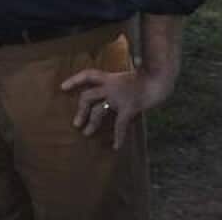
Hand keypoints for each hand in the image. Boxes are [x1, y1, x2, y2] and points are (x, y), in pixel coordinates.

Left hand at [60, 67, 175, 149]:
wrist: (159, 77)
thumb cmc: (146, 79)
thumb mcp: (127, 79)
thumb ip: (117, 87)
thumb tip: (110, 101)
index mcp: (110, 78)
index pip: (87, 75)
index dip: (74, 80)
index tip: (62, 87)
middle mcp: (110, 86)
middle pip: (87, 96)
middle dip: (80, 111)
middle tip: (76, 124)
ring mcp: (118, 96)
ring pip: (98, 111)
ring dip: (92, 123)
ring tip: (86, 133)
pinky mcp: (129, 106)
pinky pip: (119, 124)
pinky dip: (118, 137)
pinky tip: (116, 147)